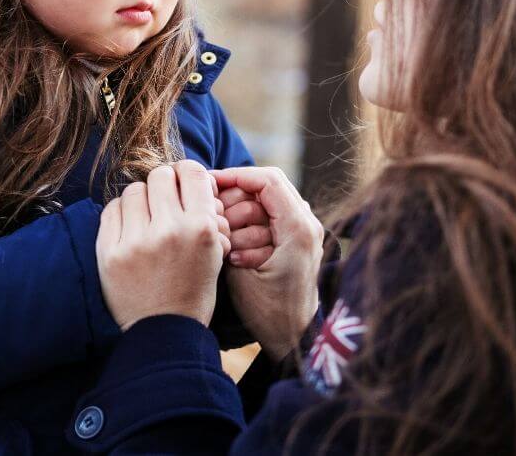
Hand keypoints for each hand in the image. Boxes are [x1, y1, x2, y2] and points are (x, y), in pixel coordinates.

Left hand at [96, 160, 231, 330]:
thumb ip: (206, 213)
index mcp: (200, 228)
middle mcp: (169, 230)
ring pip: (134, 190)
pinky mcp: (109, 253)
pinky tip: (129, 228)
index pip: (192, 172)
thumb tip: (191, 177)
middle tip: (163, 200)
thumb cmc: (193, 289)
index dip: (187, 173)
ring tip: (145, 218)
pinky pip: (111, 209)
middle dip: (164, 184)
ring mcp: (136, 241)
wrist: (164, 332)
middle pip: (160, 175)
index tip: (182, 182)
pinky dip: (121, 214)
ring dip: (141, 199)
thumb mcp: (215, 251)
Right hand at [210, 167, 323, 360]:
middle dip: (235, 199)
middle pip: (265, 186)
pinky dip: (250, 225)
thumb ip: (229, 234)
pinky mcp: (297, 238)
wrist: (294, 339)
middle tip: (214, 219)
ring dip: (241, 214)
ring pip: (265, 201)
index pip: (266, 180)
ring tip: (227, 240)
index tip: (208, 185)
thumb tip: (212, 204)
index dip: (234, 176)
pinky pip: (270, 217)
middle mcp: (307, 222)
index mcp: (298, 228)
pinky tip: (235, 246)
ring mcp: (305, 229)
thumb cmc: (268, 312)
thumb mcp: (240, 272)